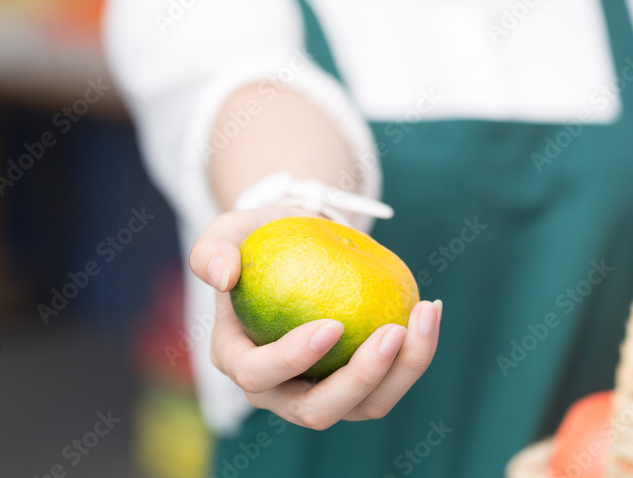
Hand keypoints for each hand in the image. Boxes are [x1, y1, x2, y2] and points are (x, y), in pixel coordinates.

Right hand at [189, 207, 441, 428]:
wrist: (294, 243)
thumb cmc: (258, 237)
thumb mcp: (228, 231)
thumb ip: (212, 248)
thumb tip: (222, 275)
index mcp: (236, 360)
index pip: (259, 374)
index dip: (293, 360)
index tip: (333, 324)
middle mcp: (276, 391)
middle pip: (316, 410)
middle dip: (359, 380)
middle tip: (392, 332)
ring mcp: (319, 392)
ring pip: (364, 406)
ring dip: (403, 371)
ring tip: (424, 316)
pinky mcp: (356, 385)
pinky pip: (389, 381)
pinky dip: (415, 353)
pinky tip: (428, 309)